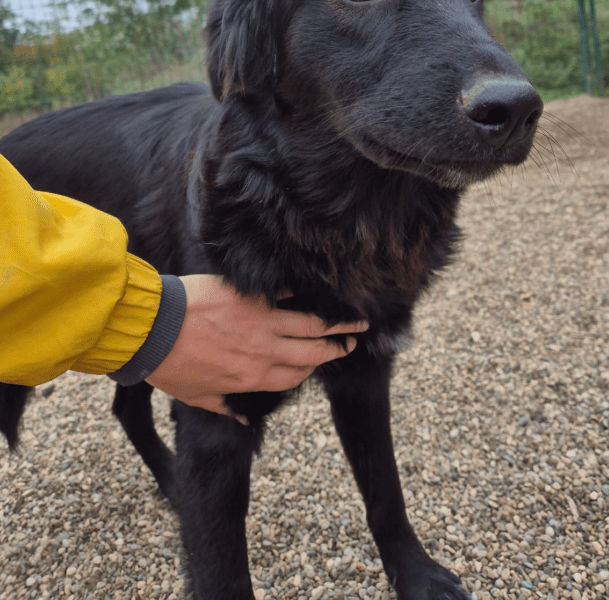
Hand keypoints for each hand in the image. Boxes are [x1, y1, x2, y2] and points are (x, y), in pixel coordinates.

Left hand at [146, 275, 368, 415]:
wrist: (152, 331)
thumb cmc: (169, 365)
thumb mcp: (197, 397)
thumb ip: (226, 408)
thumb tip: (246, 421)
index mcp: (252, 377)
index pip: (294, 376)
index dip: (311, 369)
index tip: (322, 361)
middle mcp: (264, 351)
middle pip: (312, 351)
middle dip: (336, 346)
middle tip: (353, 340)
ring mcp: (261, 322)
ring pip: (311, 323)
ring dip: (337, 322)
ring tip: (356, 319)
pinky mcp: (252, 297)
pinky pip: (287, 294)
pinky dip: (306, 291)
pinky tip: (321, 288)